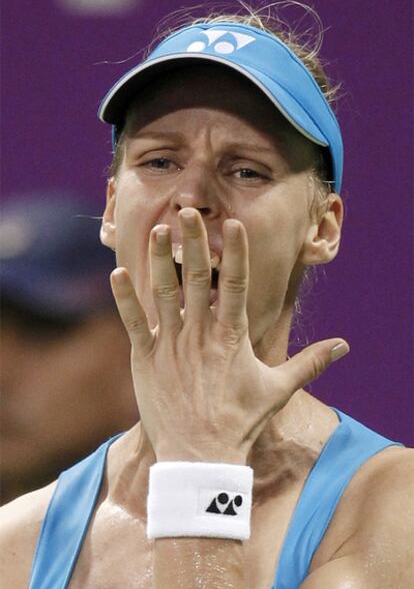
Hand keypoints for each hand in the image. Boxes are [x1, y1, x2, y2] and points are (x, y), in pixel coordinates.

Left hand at [110, 208, 348, 463]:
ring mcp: (170, 345)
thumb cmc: (239, 421)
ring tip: (155, 230)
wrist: (198, 457)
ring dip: (158, 260)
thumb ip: (309, 363)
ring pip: (163, 293)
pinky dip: (124, 298)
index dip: (235, 253)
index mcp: (232, 337)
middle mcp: (200, 334)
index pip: (236, 285)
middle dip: (192, 242)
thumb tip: (344, 346)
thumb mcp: (277, 389)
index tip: (232, 224)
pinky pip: (132, 322)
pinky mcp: (145, 359)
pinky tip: (117, 273)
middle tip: (187, 211)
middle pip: (197, 278)